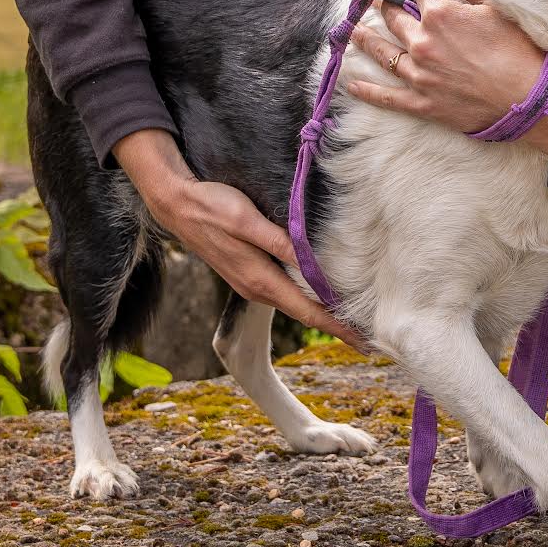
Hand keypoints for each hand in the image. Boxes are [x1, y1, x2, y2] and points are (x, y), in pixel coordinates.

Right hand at [112, 128, 364, 348]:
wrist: (176, 204)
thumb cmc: (213, 207)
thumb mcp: (248, 221)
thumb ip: (280, 243)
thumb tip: (313, 265)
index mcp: (260, 279)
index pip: (309, 311)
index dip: (338, 327)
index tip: (365, 342)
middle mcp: (258, 287)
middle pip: (306, 313)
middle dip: (338, 327)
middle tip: (370, 339)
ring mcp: (252, 282)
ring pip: (296, 304)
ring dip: (324, 315)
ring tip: (352, 320)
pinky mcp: (249, 272)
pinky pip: (285, 292)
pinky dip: (307, 299)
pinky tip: (320, 295)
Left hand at [345, 0, 547, 133]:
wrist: (532, 99)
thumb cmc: (520, 49)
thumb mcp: (493, 5)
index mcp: (440, 14)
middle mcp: (423, 43)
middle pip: (396, 18)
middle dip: (385, 3)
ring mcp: (420, 75)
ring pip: (384, 54)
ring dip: (366, 40)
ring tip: (354, 31)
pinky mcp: (424, 104)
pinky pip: (388, 97)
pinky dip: (368, 91)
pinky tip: (352, 85)